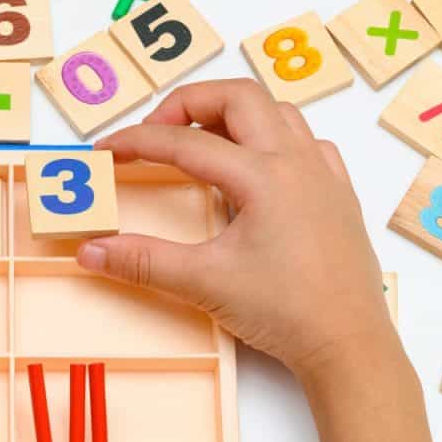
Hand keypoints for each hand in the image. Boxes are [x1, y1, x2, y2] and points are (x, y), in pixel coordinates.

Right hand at [78, 79, 395, 381]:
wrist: (349, 344)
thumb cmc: (286, 311)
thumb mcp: (204, 283)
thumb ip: (143, 262)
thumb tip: (92, 251)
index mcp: (262, 175)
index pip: (186, 142)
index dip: (138, 141)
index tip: (108, 151)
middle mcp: (296, 162)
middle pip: (238, 98)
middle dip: (189, 103)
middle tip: (156, 131)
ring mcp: (323, 175)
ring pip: (277, 112)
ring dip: (232, 114)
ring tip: (201, 141)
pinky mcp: (338, 195)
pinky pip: (306, 142)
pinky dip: (272, 138)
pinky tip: (257, 168)